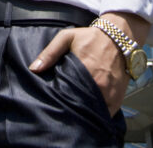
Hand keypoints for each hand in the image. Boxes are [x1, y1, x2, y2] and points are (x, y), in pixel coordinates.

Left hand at [28, 13, 148, 116]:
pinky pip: (107, 113)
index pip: (68, 95)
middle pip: (81, 106)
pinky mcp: (118, 98)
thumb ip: (50, 53)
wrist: (118, 37)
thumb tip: (34, 69)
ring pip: (94, 112)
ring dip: (86, 114)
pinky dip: (99, 115)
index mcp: (84, 71)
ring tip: (76, 114)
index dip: (61, 101)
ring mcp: (109, 93)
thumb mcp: (67, 37)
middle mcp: (98, 85)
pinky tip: (91, 114)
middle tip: (64, 111)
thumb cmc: (90, 38)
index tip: (55, 103)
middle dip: (72, 109)